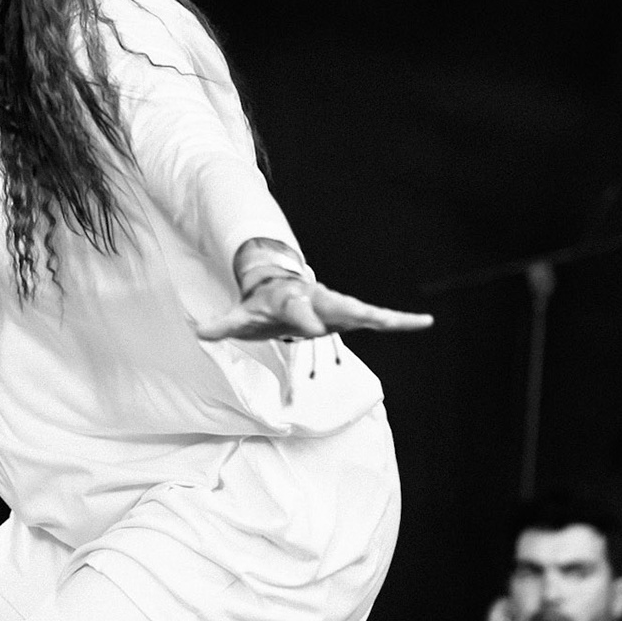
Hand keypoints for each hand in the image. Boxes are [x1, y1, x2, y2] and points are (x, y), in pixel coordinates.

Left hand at [193, 275, 433, 341]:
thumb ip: (222, 325)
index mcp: (292, 300)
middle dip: (355, 312)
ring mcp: (338, 306)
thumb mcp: (241, 316)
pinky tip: (423, 323)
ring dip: (390, 318)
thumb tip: (198, 332)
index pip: (298, 310)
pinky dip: (401, 321)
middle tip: (376, 319)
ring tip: (417, 322)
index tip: (312, 326)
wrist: (279, 288)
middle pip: (339, 306)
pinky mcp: (352, 314)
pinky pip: (378, 318)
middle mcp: (319, 299)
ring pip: (366, 311)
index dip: (303, 317)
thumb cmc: (262, 306)